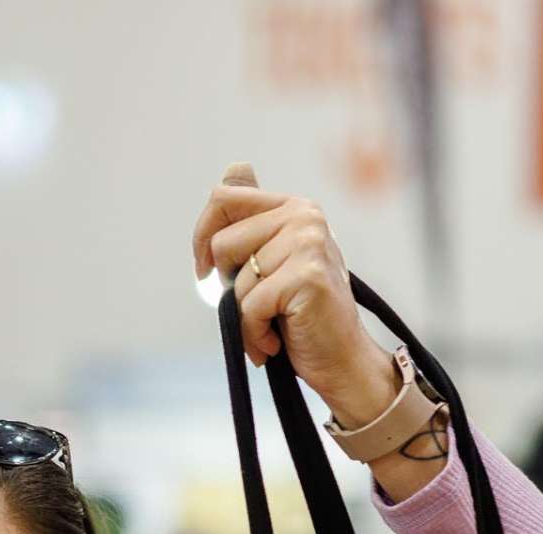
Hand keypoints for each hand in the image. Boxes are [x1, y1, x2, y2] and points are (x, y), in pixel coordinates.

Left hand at [192, 163, 399, 428]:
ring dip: (244, 319)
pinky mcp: (306, 275)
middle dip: (226, 285)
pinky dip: (254, 335)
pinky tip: (277, 340)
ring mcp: (307, 243)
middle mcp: (303, 215)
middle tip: (257, 306)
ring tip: (272, 327)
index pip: (223, 196)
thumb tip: (235, 167)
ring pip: (235, 282)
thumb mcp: (270, 263)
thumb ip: (250, 222)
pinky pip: (249, 307)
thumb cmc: (299, 317)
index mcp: (292, 207)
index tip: (206, 271)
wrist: (340, 358)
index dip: (202, 236)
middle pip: (221, 244)